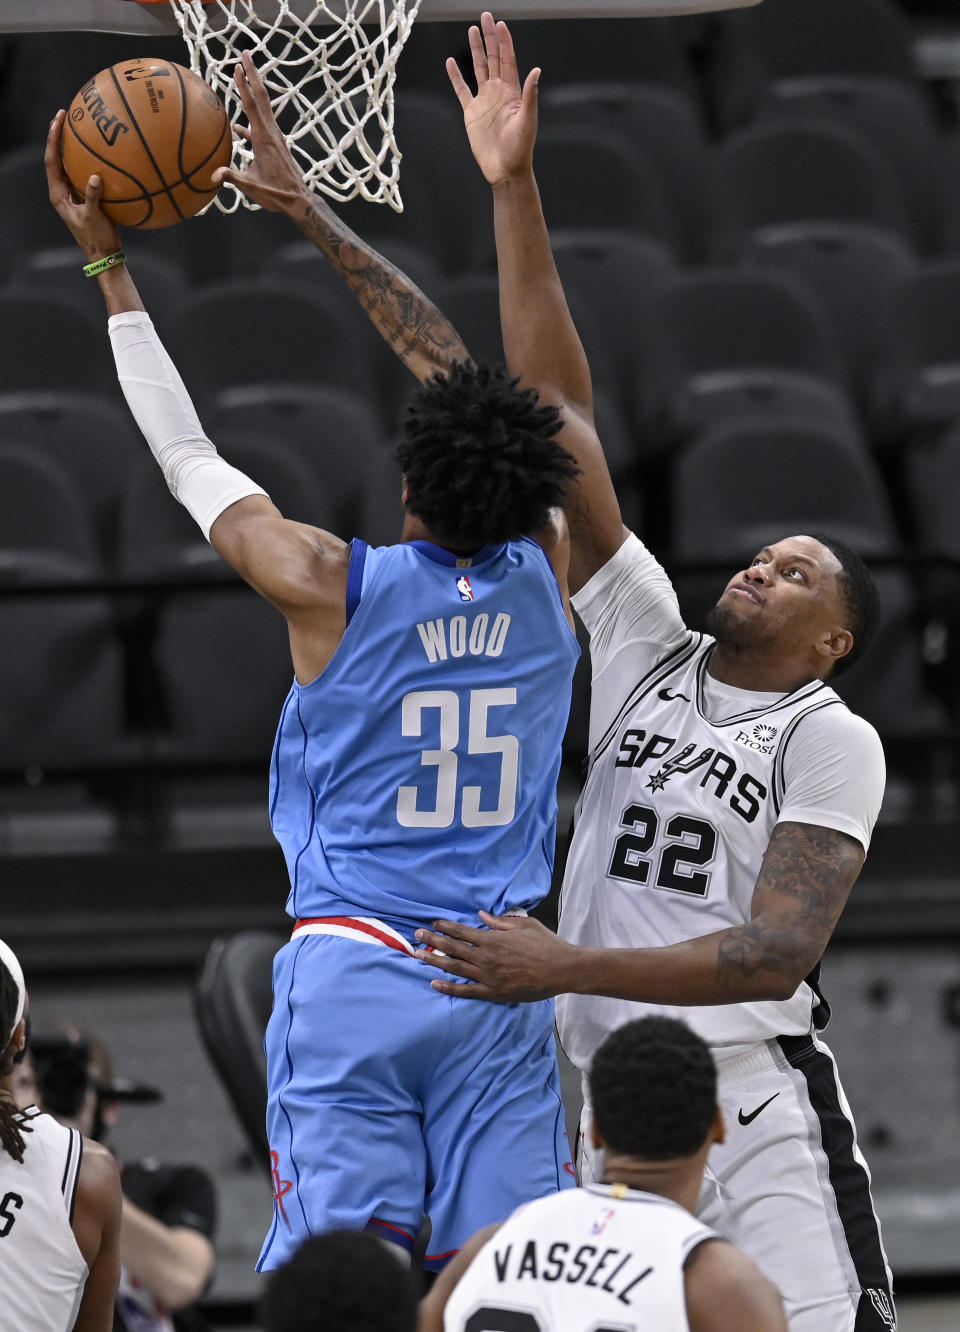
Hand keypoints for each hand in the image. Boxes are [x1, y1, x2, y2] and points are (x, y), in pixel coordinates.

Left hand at [45, 110, 122, 260]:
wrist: (104, 256)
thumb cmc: (96, 239)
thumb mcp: (93, 218)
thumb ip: (93, 197)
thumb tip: (95, 177)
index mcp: (58, 194)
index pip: (51, 160)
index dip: (52, 138)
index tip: (58, 120)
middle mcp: (62, 191)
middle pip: (56, 158)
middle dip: (59, 136)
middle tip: (65, 115)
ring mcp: (73, 194)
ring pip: (69, 165)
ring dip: (72, 147)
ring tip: (79, 128)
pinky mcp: (86, 198)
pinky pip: (85, 174)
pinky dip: (89, 162)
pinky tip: (101, 154)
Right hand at [212, 50, 308, 212]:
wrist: (299, 200)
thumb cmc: (276, 194)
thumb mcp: (251, 187)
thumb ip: (232, 177)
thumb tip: (213, 175)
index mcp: (264, 139)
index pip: (252, 106)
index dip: (244, 86)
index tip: (237, 66)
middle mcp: (272, 133)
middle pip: (262, 96)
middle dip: (253, 74)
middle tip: (245, 53)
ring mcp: (275, 136)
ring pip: (264, 106)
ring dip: (254, 87)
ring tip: (244, 73)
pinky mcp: (276, 143)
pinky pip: (261, 124)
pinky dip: (251, 118)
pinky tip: (238, 127)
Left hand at [415, 911, 574, 1002]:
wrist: (562, 969)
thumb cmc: (546, 945)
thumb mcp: (524, 925)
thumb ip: (500, 921)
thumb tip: (482, 916)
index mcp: (494, 939)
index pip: (463, 932)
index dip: (445, 927)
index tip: (432, 924)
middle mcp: (487, 957)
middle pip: (453, 948)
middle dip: (433, 941)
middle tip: (416, 935)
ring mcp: (489, 976)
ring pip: (455, 968)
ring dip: (435, 961)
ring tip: (419, 956)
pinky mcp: (494, 993)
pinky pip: (466, 991)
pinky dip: (449, 988)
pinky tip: (435, 984)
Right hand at [447, 11, 539, 186]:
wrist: (505, 170)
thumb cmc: (520, 148)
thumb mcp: (527, 120)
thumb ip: (530, 95)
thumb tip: (536, 71)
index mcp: (513, 92)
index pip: (508, 60)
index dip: (504, 42)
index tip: (501, 24)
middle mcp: (498, 92)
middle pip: (492, 58)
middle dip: (490, 38)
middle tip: (485, 17)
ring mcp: (484, 101)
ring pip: (478, 69)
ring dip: (475, 50)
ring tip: (471, 31)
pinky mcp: (472, 113)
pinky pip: (462, 90)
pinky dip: (456, 77)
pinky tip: (451, 63)